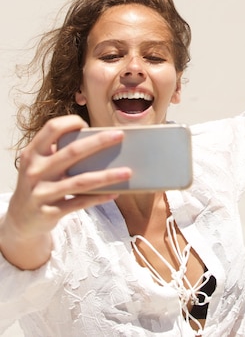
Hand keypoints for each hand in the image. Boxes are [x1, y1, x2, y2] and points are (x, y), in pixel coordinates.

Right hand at [0, 115, 131, 268]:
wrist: (20, 220)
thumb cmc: (38, 184)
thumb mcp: (39, 164)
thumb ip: (58, 151)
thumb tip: (98, 139)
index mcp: (32, 153)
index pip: (52, 128)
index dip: (71, 122)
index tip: (88, 125)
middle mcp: (35, 171)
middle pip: (72, 152)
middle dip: (99, 142)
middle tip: (119, 135)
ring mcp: (41, 193)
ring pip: (80, 181)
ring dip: (107, 176)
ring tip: (127, 171)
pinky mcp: (50, 213)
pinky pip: (80, 203)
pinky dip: (99, 197)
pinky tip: (115, 193)